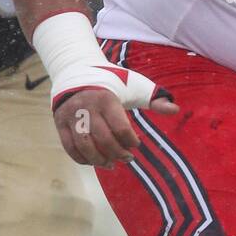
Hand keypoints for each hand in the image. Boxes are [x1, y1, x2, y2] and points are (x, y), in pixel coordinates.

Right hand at [54, 86, 177, 166]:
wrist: (76, 71)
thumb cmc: (112, 82)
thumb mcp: (135, 86)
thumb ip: (154, 99)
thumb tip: (175, 109)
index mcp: (107, 98)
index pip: (120, 128)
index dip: (131, 141)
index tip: (136, 144)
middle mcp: (87, 107)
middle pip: (103, 139)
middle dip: (118, 153)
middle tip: (128, 159)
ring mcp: (71, 116)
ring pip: (84, 146)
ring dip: (99, 160)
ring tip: (111, 164)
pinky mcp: (60, 122)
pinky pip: (69, 147)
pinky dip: (81, 159)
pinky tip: (94, 162)